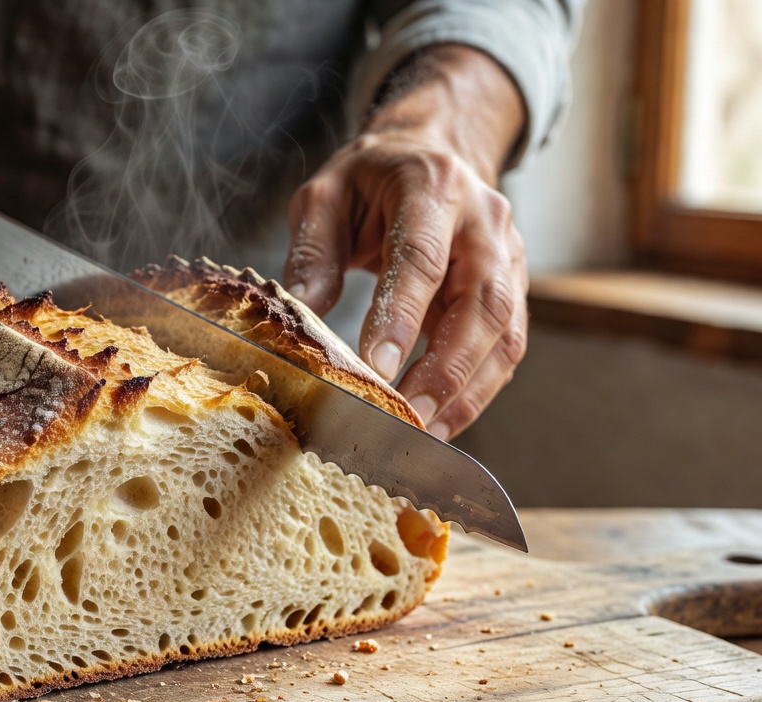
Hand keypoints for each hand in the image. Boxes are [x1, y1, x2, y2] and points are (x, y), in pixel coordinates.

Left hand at [283, 46, 528, 440]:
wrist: (432, 152)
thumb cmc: (371, 180)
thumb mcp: (324, 195)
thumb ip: (312, 250)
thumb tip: (304, 311)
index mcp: (433, 186)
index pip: (422, 258)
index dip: (402, 316)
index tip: (375, 368)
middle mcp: (484, 222)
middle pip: (480, 303)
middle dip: (445, 369)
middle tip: (405, 417)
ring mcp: (509, 256)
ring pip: (503, 333)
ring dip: (466, 390)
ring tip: (423, 432)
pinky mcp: (513, 288)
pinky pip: (506, 347)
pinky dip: (477, 391)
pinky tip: (442, 421)